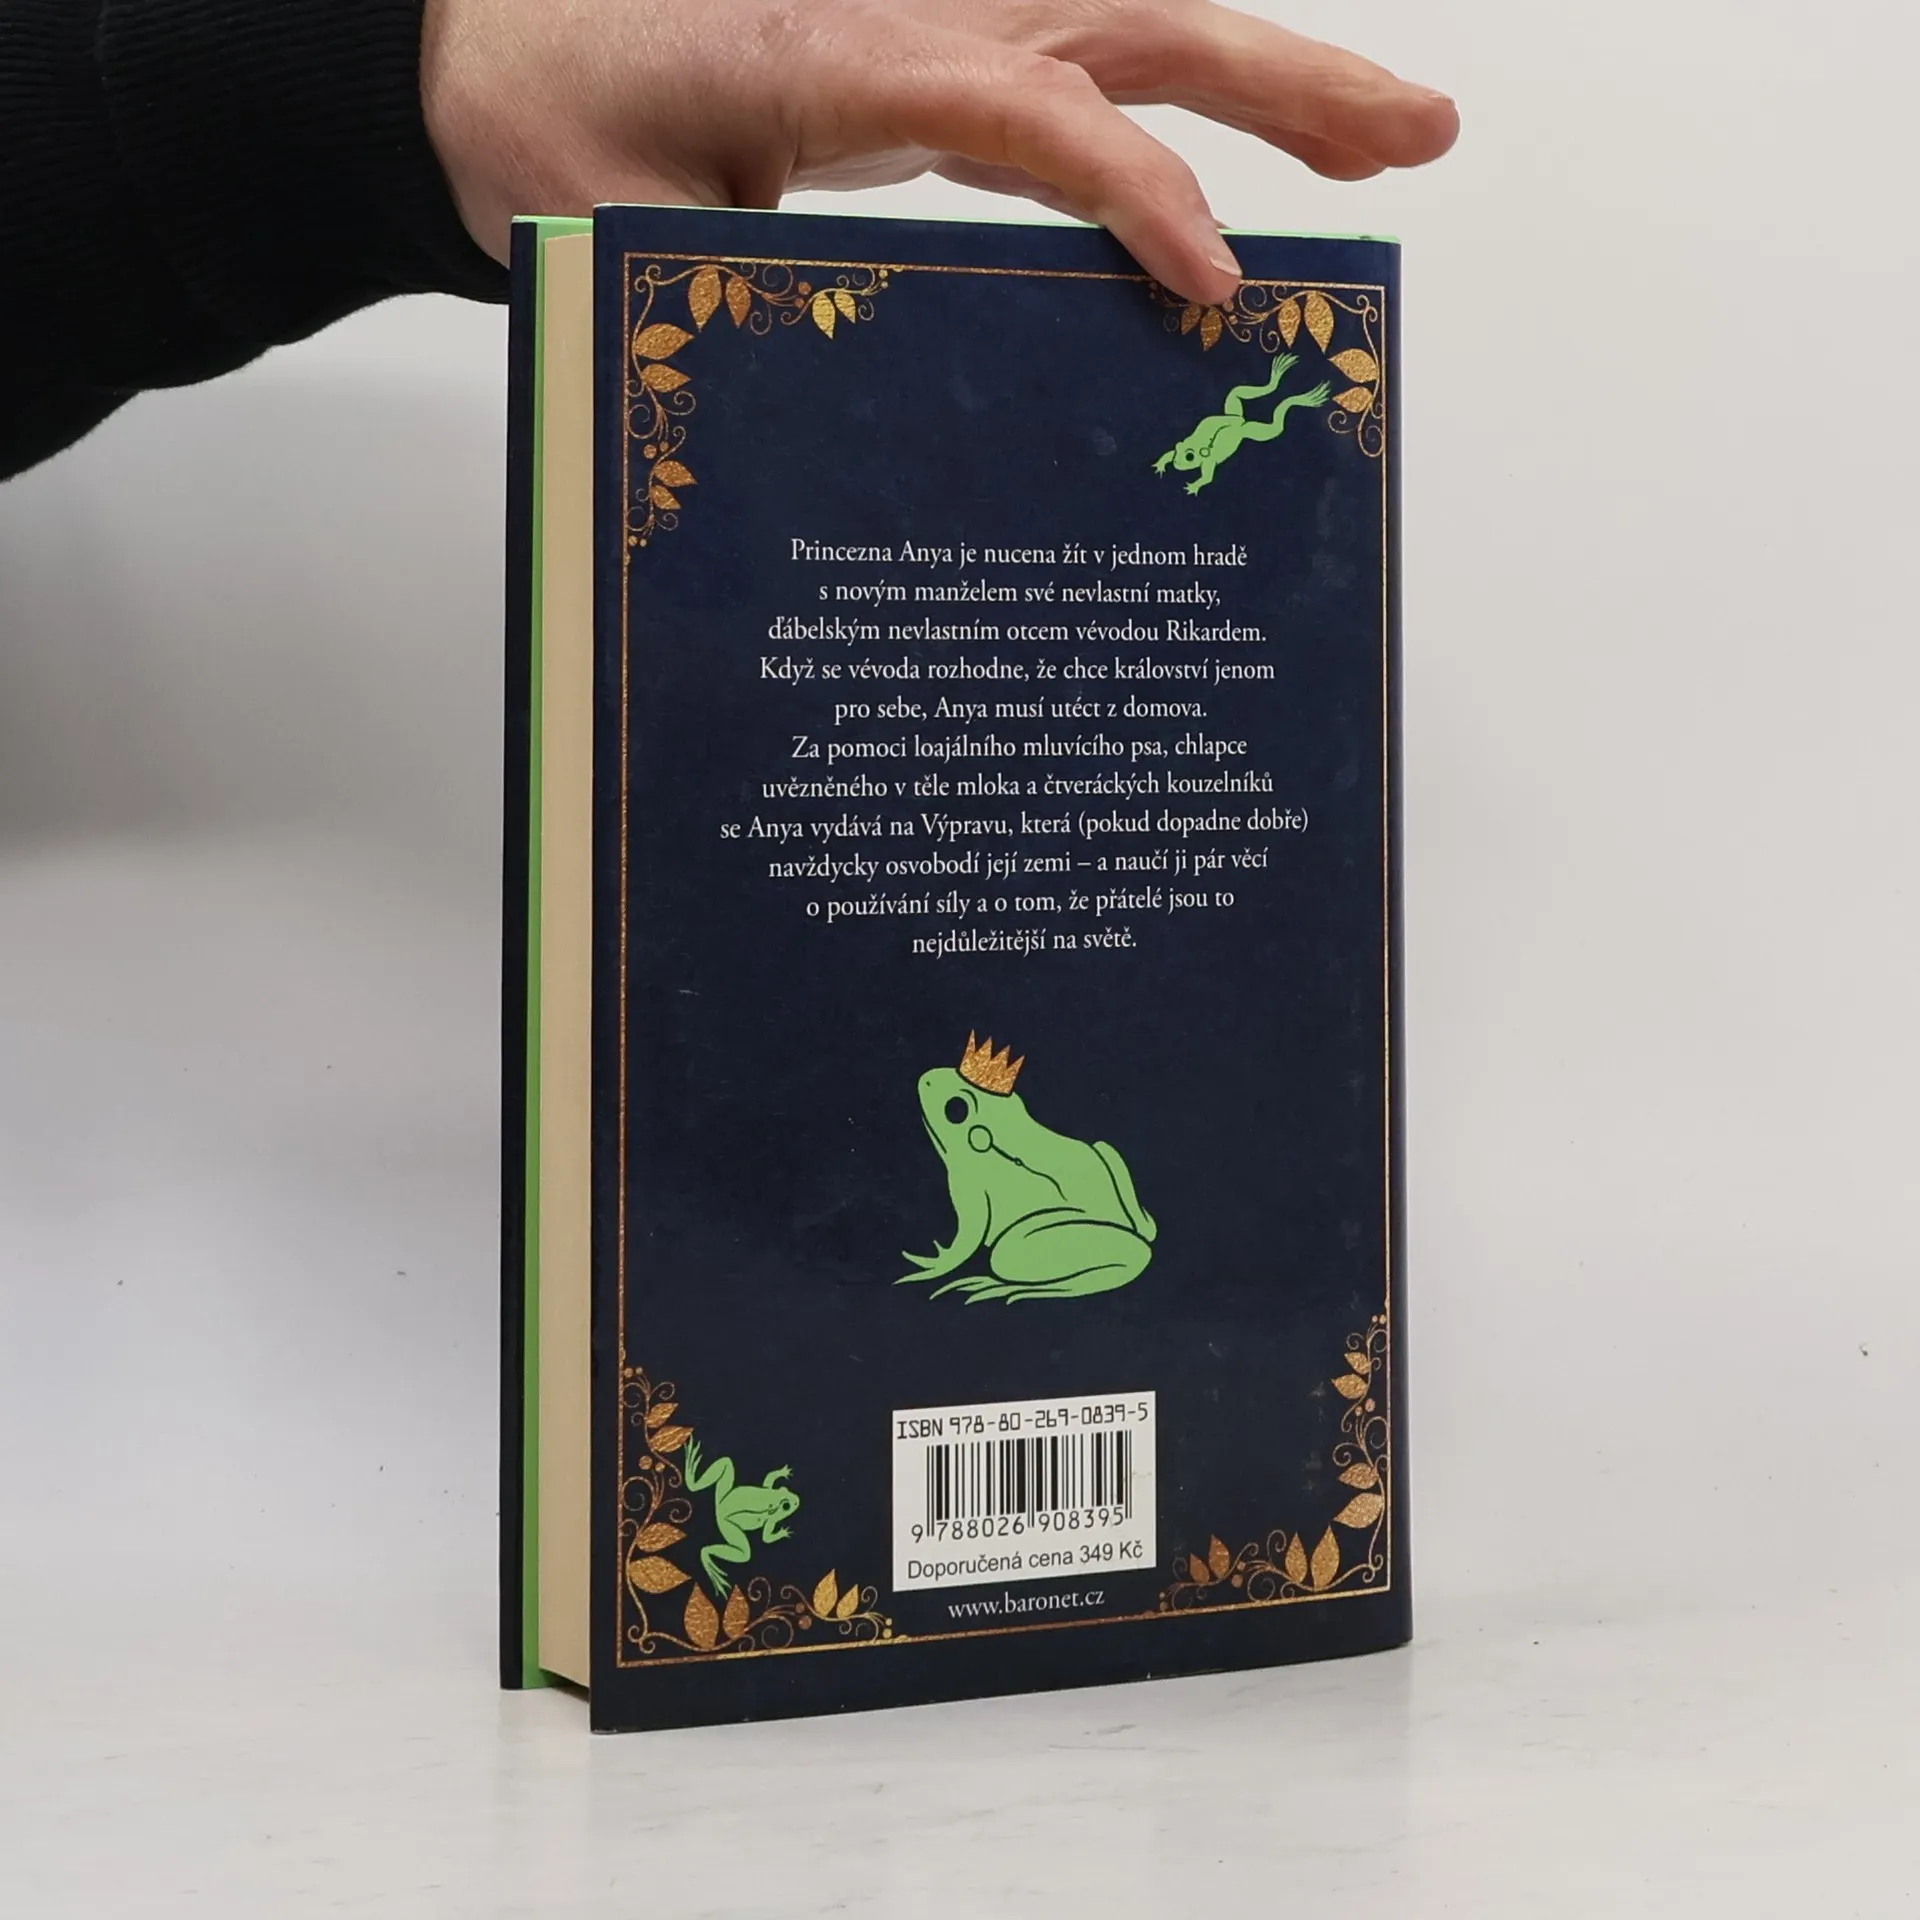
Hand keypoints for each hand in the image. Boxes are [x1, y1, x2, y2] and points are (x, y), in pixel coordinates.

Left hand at [420, 0, 1456, 306]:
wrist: (502, 56)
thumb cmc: (554, 131)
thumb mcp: (622, 228)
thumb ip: (744, 295)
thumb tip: (858, 404)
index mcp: (847, 54)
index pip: (1031, 110)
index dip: (1132, 194)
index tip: (1209, 291)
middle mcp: (923, 17)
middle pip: (1142, 28)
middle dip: (1290, 88)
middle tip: (1420, 137)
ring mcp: (943, 29)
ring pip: (1136, 32)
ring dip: (1270, 85)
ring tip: (1395, 142)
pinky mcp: (941, 66)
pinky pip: (1081, 81)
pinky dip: (1172, 120)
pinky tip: (1224, 177)